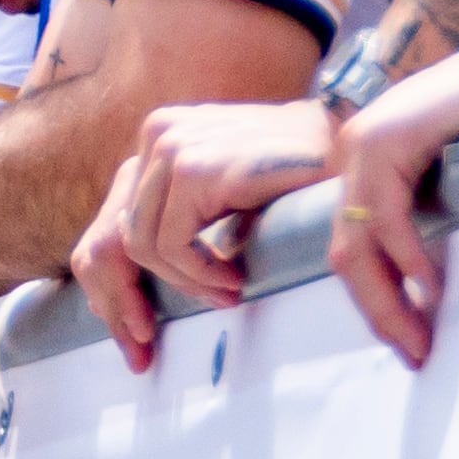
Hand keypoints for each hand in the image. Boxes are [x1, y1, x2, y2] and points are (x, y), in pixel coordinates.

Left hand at [69, 100, 336, 372]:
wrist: (341, 148)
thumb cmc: (291, 177)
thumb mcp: (222, 191)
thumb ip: (179, 214)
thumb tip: (126, 277)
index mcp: (158, 137)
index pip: (117, 219)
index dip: (123, 282)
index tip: (150, 323)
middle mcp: (157, 134)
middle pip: (120, 236)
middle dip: (144, 294)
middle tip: (182, 324)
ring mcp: (171, 146)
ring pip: (144, 246)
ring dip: (188, 283)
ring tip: (229, 292)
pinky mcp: (193, 167)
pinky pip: (173, 246)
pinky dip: (201, 274)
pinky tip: (237, 279)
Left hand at [328, 18, 458, 368]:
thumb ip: (436, 217)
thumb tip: (435, 290)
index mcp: (367, 165)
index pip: (354, 250)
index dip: (376, 304)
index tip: (409, 345)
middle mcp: (353, 153)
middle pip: (345, 254)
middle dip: (378, 314)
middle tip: (415, 357)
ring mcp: (365, 141)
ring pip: (356, 242)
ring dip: (387, 301)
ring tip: (422, 340)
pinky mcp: (390, 135)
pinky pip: (388, 215)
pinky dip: (407, 259)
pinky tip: (432, 291)